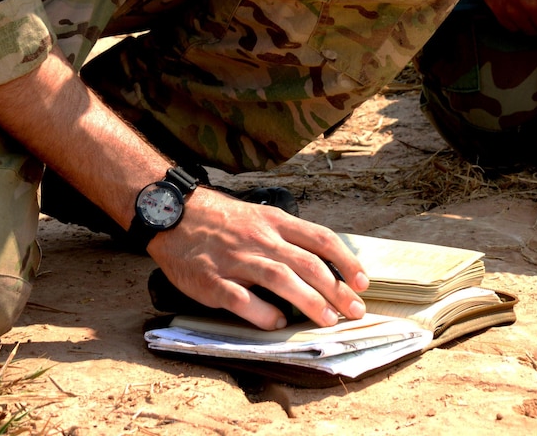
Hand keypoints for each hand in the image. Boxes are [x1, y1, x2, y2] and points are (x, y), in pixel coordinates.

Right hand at [148, 190, 370, 330]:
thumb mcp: (259, 217)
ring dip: (309, 300)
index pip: (321, 239)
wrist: (173, 214)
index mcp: (275, 221)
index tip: (362, 283)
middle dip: (336, 289)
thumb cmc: (221, 220)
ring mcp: (236, 260)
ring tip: (328, 319)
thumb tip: (322, 265)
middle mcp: (260, 239)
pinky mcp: (212, 280)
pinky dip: (262, 312)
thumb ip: (287, 237)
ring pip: (280, 279)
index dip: (346, 262)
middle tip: (355, 310)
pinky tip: (277, 322)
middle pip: (307, 263)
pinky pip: (241, 299)